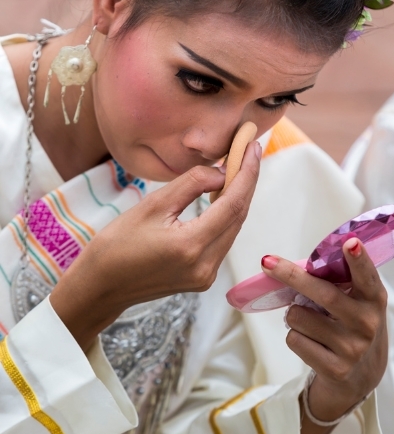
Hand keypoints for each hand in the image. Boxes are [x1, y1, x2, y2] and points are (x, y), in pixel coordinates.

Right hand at [51, 142, 260, 351]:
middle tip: (249, 151)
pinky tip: (223, 197)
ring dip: (238, 199)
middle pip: (238, 217)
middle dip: (246, 182)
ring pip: (233, 230)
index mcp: (190, 246)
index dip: (247, 173)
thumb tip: (222, 172)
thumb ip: (191, 185)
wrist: (101, 287)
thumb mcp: (151, 205)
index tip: (253, 146)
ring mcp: (206, 276)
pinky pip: (222, 242)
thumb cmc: (116, 245)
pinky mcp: (203, 279)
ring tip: (239, 168)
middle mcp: (205, 266)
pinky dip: (226, 218)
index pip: (233, 204)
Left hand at [261, 238, 387, 433]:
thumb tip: (292, 268)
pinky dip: (294, 336)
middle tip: (268, 263)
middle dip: (292, 276)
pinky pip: (294, 340)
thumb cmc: (352, 327)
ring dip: (294, 315)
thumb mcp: (358, 303)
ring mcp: (352, 348)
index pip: (367, 276)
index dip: (359, 259)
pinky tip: (312, 344)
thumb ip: (340, 284)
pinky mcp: (335, 369)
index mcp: (373, 299)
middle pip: (323, 294)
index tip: (350, 242)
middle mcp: (367, 323)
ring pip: (299, 317)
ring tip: (311, 323)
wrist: (361, 378)